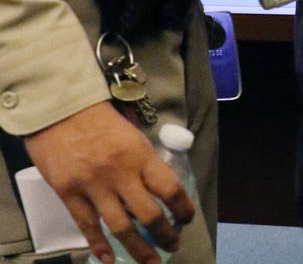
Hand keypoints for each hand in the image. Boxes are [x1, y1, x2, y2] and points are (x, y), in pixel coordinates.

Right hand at [24, 102, 193, 263]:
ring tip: (151, 261)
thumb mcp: (132, 131)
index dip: (182, 208)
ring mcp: (93, 186)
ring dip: (139, 249)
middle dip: (165, 235)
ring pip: (121, 228)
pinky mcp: (69, 195)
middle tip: (173, 245)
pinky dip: (99, 247)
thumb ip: (143, 158)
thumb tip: (157, 184)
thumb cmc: (100, 117)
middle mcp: (120, 173)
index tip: (187, 219)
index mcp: (140, 154)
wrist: (60, 109)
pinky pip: (88, 227)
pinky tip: (110, 260)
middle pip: (148, 215)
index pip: (169, 188)